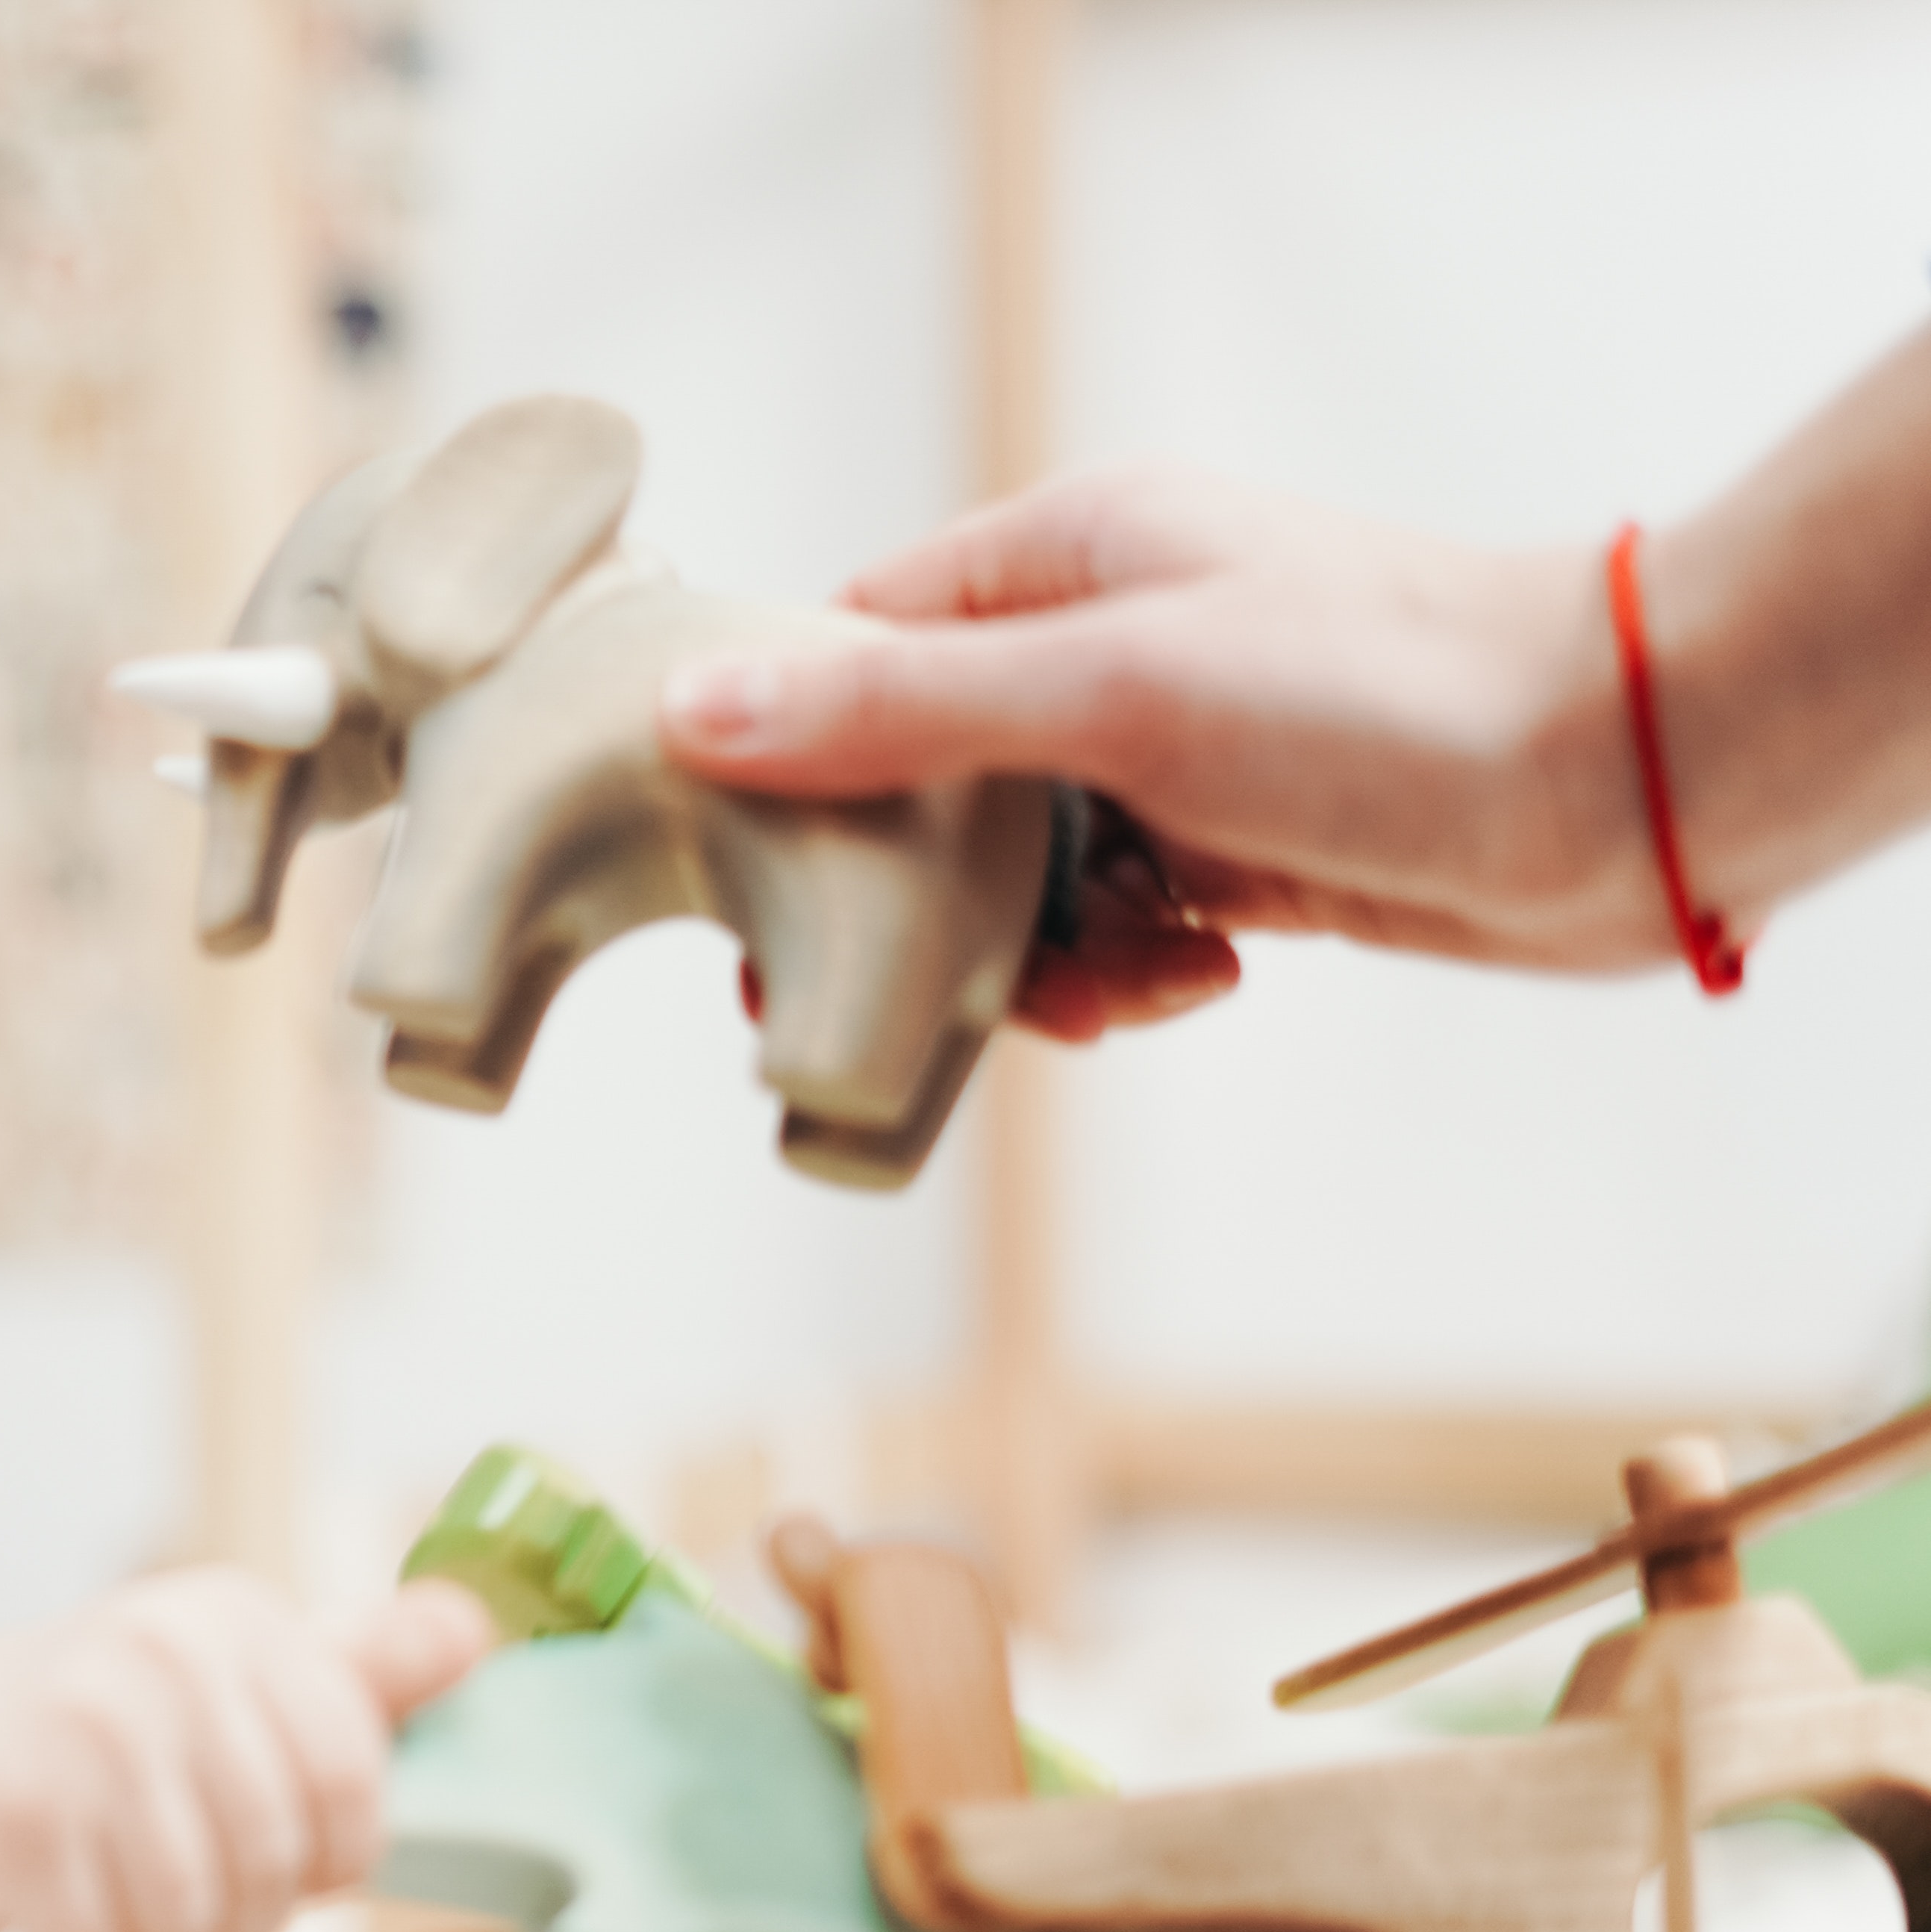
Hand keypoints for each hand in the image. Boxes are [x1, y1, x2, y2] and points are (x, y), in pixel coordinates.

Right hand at [0, 1572, 496, 1931]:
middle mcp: (159, 1659)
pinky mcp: (12, 1821)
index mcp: (230, 1620)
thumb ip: (356, 1670)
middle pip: (273, 1862)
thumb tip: (476, 1631)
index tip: (301, 1859)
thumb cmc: (101, 1719)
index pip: (350, 1770)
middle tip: (198, 1891)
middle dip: (245, 1912)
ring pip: (188, 1922)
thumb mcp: (228, 1670)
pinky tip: (61, 1906)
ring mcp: (79, 1736)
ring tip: (128, 1898)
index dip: (340, 1852)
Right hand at [655, 464, 1663, 1035]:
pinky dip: (1129, 970)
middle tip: (873, 995)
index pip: (853, 643)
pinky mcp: (1237, 845)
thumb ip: (896, 710)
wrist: (1620, 783)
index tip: (743, 873)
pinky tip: (1198, 976)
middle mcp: (1108, 638)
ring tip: (1112, 983)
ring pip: (1014, 875)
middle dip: (910, 897)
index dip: (784, 756)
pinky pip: (1114, 922)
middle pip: (919, 780)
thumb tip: (693, 711)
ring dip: (1031, 955)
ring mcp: (1172, 747)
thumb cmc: (1383, 697)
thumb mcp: (1107, 689)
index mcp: (1065, 554)